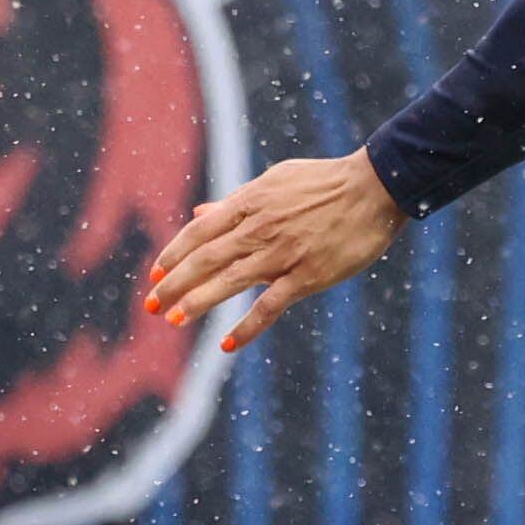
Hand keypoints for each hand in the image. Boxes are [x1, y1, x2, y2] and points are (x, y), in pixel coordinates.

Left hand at [148, 148, 407, 353]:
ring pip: (230, 282)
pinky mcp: (307, 276)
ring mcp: (283, 254)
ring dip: (197, 302)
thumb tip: (201, 212)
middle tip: (150, 304)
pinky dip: (246, 326)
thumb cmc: (325, 182)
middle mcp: (260, 228)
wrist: (374, 188)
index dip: (174, 253)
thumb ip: (236, 200)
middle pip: (206, 259)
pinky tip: (226, 343)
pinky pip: (270, 306)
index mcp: (251, 202)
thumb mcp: (275, 181)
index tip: (155, 274)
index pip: (200, 231)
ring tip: (173, 320)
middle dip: (174, 283)